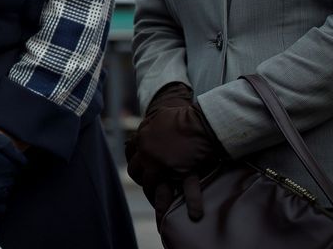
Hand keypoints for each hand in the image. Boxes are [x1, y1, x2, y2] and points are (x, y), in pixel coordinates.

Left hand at [125, 82, 222, 220]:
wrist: (201, 118)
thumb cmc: (181, 115)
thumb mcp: (158, 117)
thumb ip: (147, 127)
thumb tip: (140, 134)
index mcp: (142, 139)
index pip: (131, 156)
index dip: (136, 164)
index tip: (141, 170)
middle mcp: (149, 154)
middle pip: (137, 173)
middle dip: (142, 180)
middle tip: (149, 187)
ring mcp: (165, 164)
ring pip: (153, 185)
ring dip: (155, 197)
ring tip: (160, 211)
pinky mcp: (184, 170)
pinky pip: (187, 190)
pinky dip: (193, 203)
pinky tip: (195, 216)